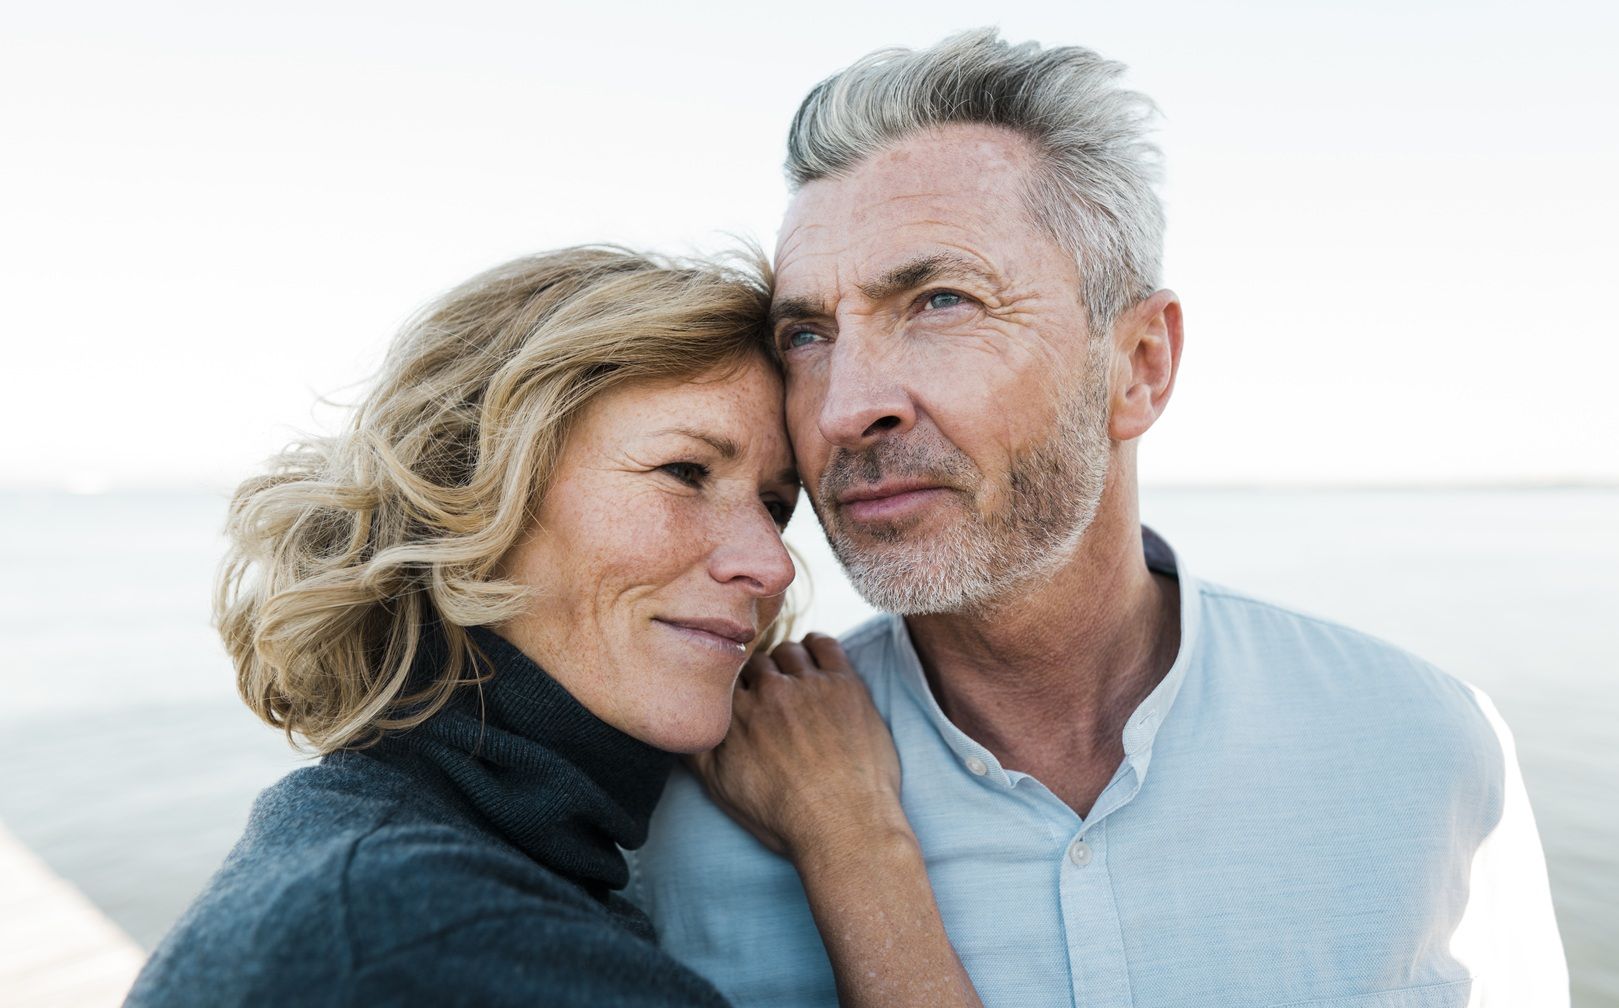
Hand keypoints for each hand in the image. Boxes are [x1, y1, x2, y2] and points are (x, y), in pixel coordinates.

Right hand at [688, 634, 908, 860]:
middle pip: (755, 661)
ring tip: (792, 682)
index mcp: (735, 716)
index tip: (739, 696)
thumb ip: (695, 753)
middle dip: (758, 676)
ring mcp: (809, 685)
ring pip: (787, 651)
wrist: (844, 826)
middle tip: (768, 694)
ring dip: (786, 662)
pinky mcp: (845, 684)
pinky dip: (816, 647)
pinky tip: (815, 661)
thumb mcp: (723, 791)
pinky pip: (825, 645)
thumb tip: (678, 727)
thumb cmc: (784, 817)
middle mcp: (770, 692)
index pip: (723, 678)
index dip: (731, 687)